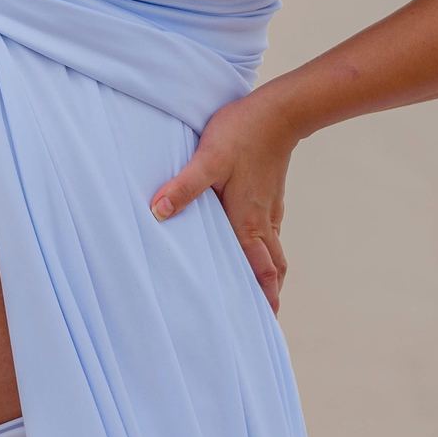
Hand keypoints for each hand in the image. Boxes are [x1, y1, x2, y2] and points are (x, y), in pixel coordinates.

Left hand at [150, 90, 295, 312]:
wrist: (280, 111)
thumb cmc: (241, 133)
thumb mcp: (207, 159)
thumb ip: (183, 187)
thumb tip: (157, 212)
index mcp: (247, 222)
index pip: (259, 271)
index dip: (263, 299)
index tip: (264, 325)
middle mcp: (262, 222)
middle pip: (272, 269)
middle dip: (269, 295)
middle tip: (265, 319)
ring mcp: (270, 209)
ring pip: (274, 252)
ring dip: (269, 275)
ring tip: (262, 292)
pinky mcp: (270, 195)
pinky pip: (271, 233)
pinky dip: (267, 251)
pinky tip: (255, 248)